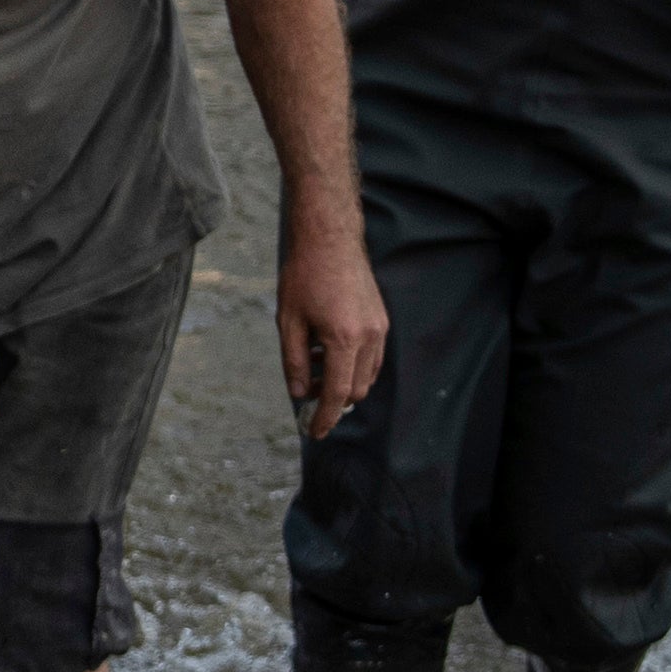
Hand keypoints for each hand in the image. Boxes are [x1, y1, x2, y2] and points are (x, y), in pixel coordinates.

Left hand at [280, 221, 388, 438]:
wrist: (330, 240)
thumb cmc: (303, 277)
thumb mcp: (288, 322)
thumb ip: (294, 362)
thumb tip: (299, 394)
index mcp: (343, 339)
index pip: (338, 393)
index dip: (325, 417)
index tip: (314, 432)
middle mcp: (369, 337)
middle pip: (357, 389)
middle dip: (333, 400)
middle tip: (306, 395)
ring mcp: (380, 328)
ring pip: (368, 375)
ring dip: (344, 382)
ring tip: (313, 366)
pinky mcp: (382, 320)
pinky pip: (373, 357)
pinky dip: (354, 365)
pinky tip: (328, 351)